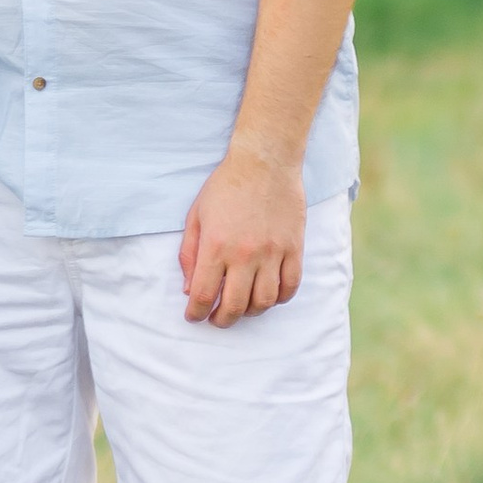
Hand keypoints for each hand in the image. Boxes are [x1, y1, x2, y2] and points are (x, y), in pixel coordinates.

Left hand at [178, 143, 306, 327]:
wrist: (265, 162)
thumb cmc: (225, 187)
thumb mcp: (196, 216)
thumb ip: (189, 254)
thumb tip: (188, 289)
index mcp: (216, 245)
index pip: (203, 294)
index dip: (195, 312)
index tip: (193, 316)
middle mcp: (245, 254)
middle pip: (234, 306)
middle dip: (221, 320)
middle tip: (216, 319)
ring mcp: (273, 253)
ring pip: (263, 302)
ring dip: (250, 312)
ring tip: (241, 308)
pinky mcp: (294, 248)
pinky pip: (290, 287)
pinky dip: (278, 299)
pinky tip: (267, 295)